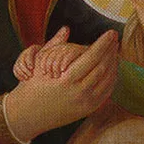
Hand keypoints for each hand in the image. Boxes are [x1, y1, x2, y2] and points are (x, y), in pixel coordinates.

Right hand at [5, 29, 119, 141]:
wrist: (29, 114)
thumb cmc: (33, 85)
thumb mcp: (40, 63)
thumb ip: (55, 45)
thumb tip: (66, 28)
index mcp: (67, 79)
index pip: (92, 57)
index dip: (103, 43)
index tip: (111, 32)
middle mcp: (79, 92)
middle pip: (103, 67)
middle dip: (111, 51)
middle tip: (115, 38)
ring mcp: (85, 103)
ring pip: (108, 79)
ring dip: (114, 63)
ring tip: (115, 50)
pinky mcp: (89, 109)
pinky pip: (106, 91)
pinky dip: (112, 77)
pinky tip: (112, 67)